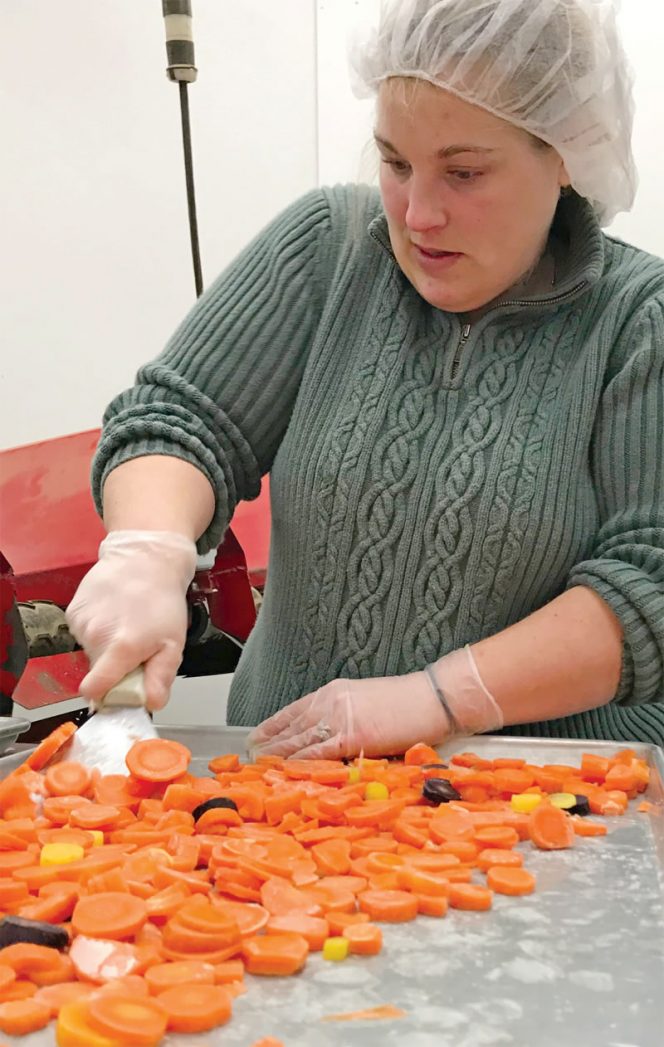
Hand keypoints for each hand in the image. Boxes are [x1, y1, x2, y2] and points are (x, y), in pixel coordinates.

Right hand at [66, 530, 197, 710]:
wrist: (145, 558)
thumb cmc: (162, 598)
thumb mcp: (173, 642)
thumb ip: (161, 676)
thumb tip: (152, 703)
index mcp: (121, 648)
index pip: (94, 689)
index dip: (104, 696)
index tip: (115, 692)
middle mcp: (96, 636)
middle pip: (96, 671)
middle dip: (113, 667)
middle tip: (135, 647)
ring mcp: (81, 622)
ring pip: (90, 651)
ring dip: (105, 646)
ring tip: (125, 624)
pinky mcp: (73, 611)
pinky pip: (82, 633)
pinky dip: (96, 629)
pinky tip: (112, 614)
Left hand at [247, 646, 503, 759]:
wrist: (433, 698)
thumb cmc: (409, 703)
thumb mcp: (368, 703)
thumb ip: (346, 718)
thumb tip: (330, 737)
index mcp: (334, 693)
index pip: (294, 711)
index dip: (272, 726)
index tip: (256, 737)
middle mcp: (330, 702)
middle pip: (291, 727)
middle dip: (268, 744)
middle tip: (246, 757)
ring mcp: (339, 718)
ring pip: (299, 741)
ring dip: (276, 756)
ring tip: (257, 768)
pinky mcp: (352, 736)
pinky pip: (318, 753)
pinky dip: (299, 764)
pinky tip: (284, 773)